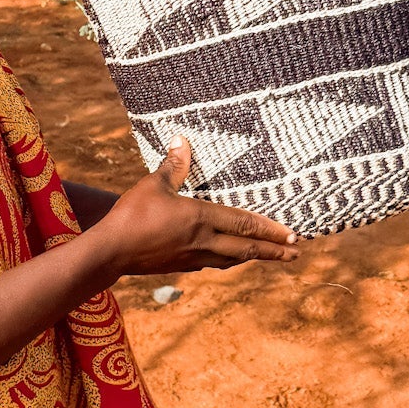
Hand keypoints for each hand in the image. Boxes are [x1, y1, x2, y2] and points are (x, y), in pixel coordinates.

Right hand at [83, 137, 297, 283]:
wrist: (111, 252)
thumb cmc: (132, 215)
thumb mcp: (153, 185)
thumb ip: (173, 166)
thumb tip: (182, 141)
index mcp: (201, 219)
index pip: (244, 224)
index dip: (270, 229)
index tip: (292, 234)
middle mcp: (203, 242)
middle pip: (247, 249)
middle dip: (274, 251)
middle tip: (297, 252)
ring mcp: (193, 257)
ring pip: (233, 260)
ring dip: (255, 257)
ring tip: (270, 256)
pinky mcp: (181, 266)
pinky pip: (214, 264)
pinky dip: (230, 261)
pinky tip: (230, 260)